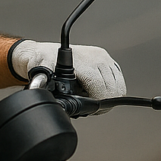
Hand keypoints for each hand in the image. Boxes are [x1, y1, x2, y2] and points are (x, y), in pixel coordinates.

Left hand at [9, 40, 125, 99]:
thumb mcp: (42, 76)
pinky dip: (109, 89)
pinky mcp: (108, 60)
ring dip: (106, 95)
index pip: (101, 88)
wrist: (45, 52)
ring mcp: (104, 57)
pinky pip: (117, 81)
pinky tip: (95, 89)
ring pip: (118, 87)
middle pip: (113, 89)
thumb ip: (45, 85)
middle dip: (102, 101)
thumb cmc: (43, 63)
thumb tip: (44, 94)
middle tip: (88, 104)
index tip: (88, 107)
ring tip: (90, 96)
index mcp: (82, 62)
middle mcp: (96, 57)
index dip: (97, 103)